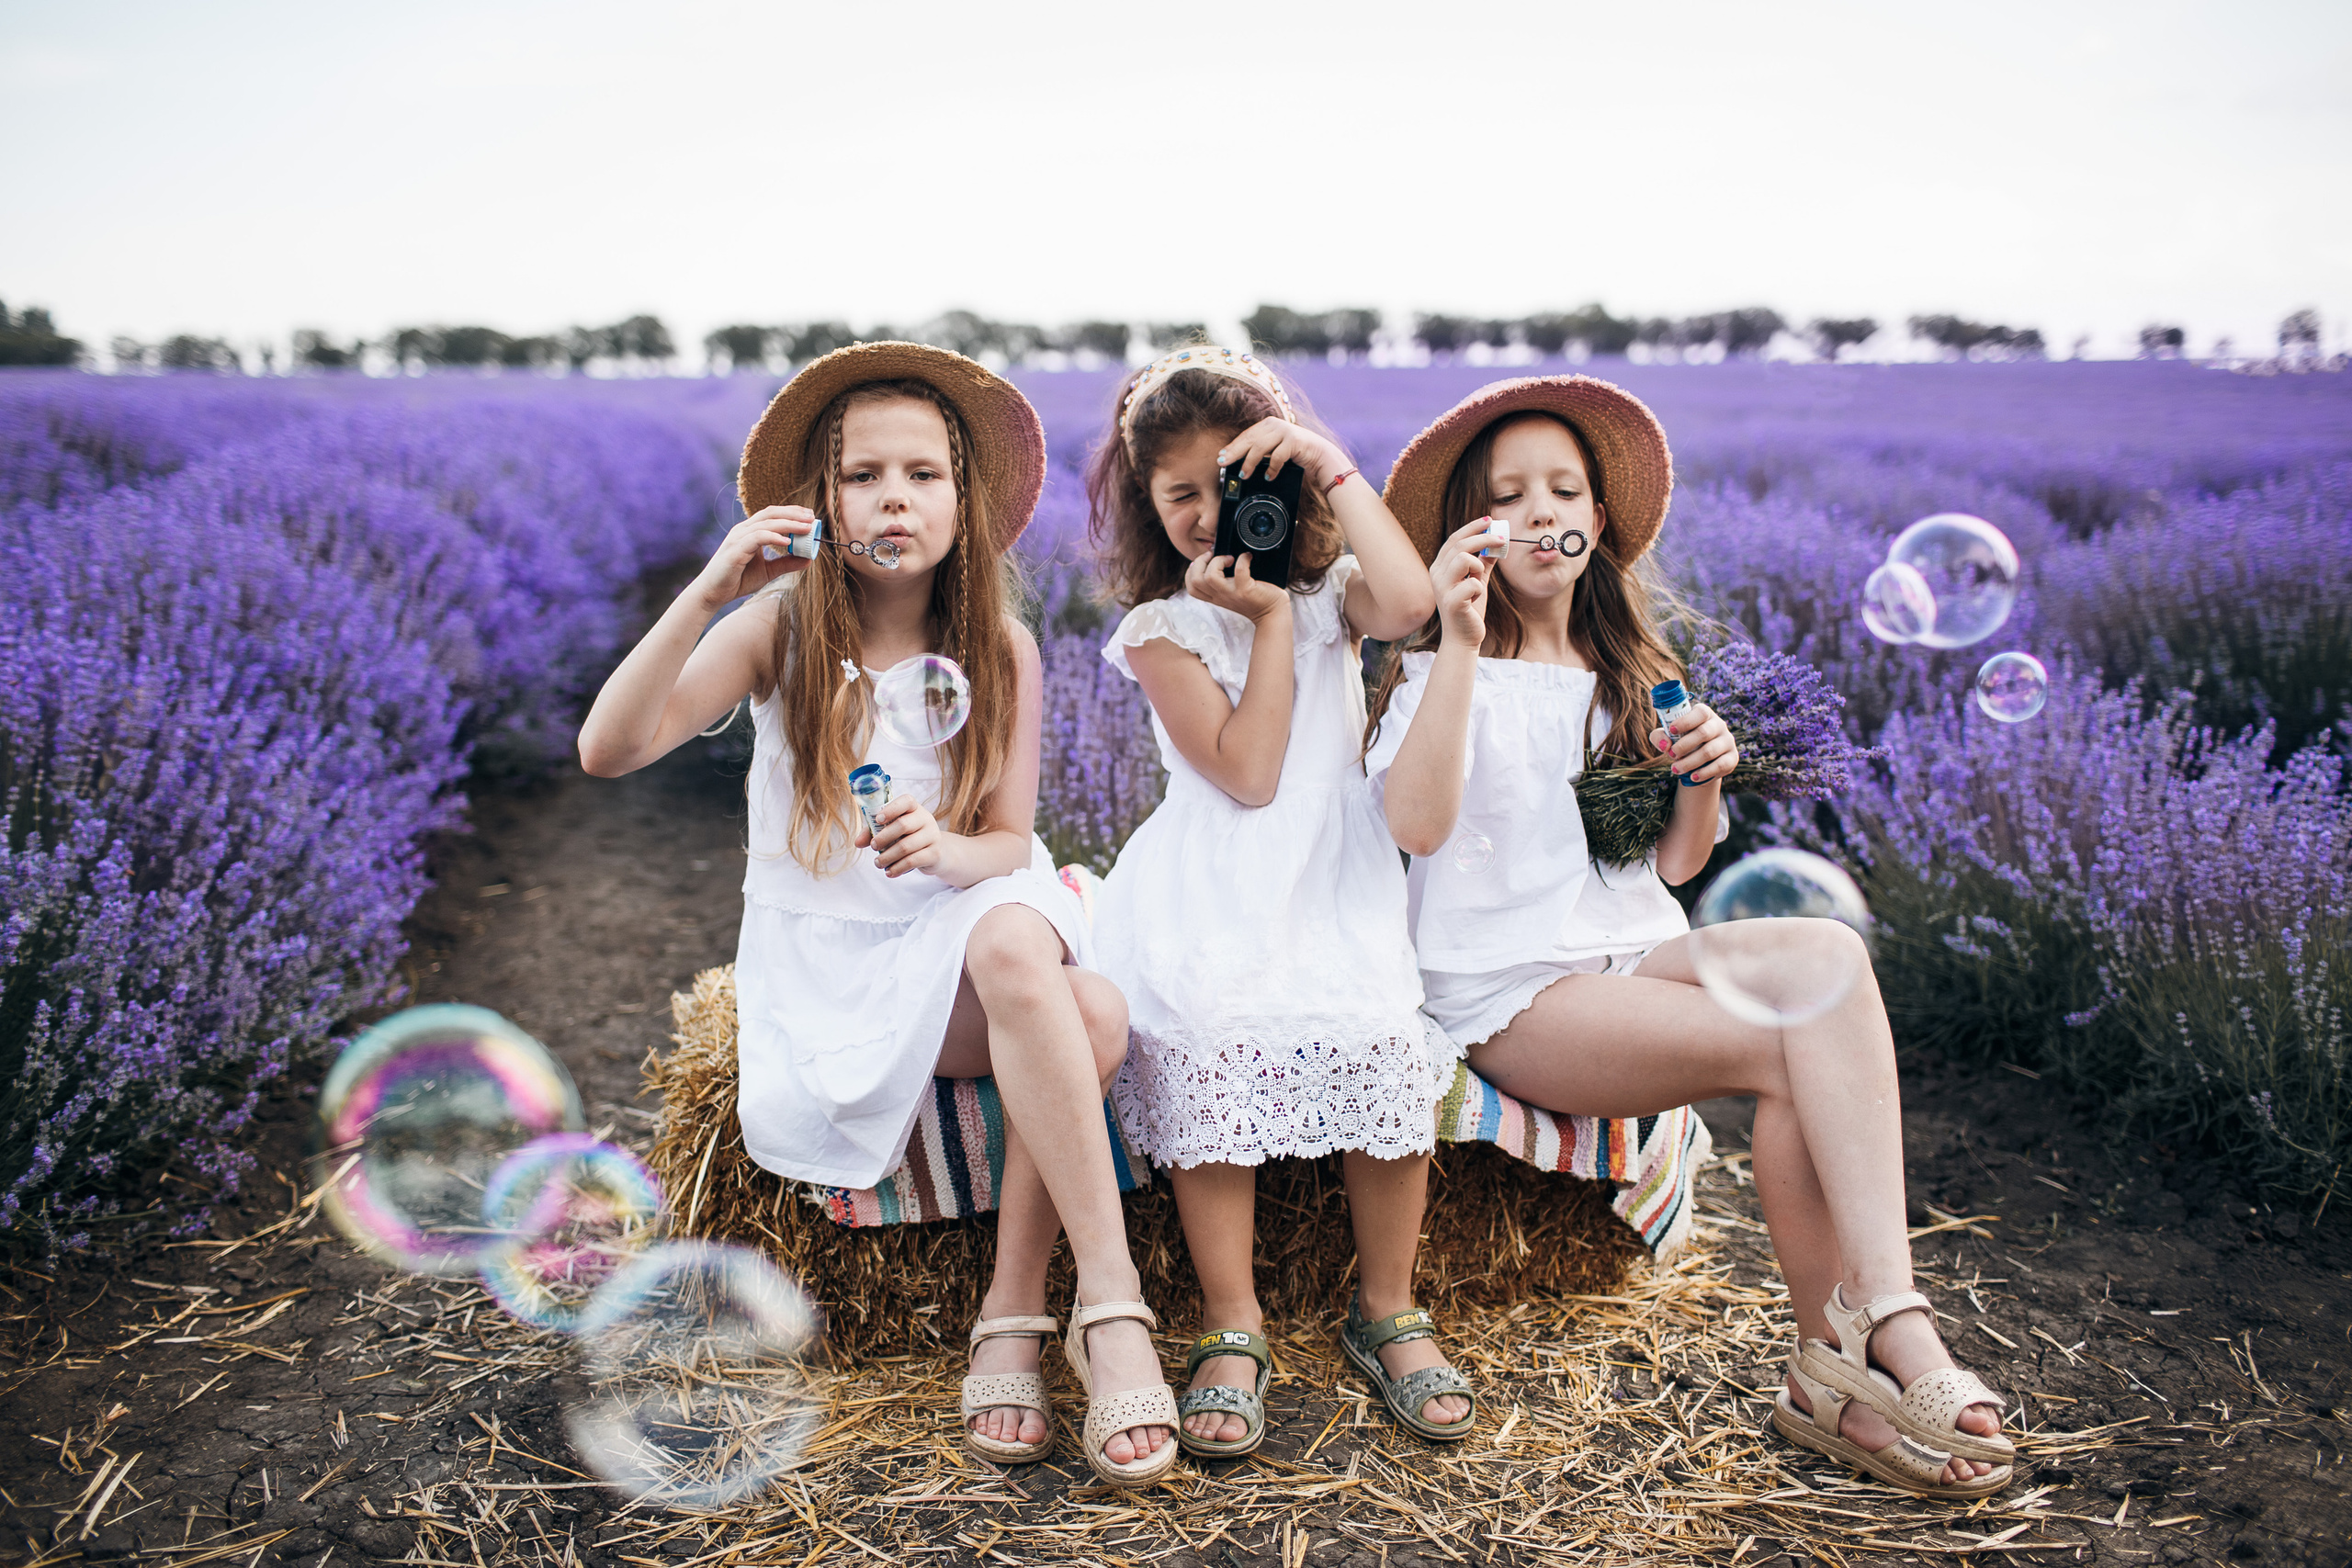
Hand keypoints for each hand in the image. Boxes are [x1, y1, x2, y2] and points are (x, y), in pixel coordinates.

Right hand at [693, 506, 816, 609]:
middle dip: (793, 513)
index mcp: (750, 531)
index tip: (810, 516)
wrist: (714, 593)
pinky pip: (757, 537)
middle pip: (770, 513)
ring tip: (806, 528)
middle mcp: (743, 530)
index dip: (791, 512)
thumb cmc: (738, 580)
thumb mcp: (768, 571)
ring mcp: (738, 538)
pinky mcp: (735, 549)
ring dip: (788, 524)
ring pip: (766, 523)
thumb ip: (786, 563)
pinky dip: (773, 537)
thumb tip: (809, 559)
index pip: (772, 514)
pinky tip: (787, 542)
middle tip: (812, 517)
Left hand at [860, 793, 942, 877]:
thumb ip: (874, 832)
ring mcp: (932, 836)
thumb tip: (857, 842)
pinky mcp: (935, 854)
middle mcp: (926, 819)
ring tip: (877, 863)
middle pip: (903, 825)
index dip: (891, 809)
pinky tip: (889, 872)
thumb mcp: (893, 830)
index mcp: (914, 808)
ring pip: (906, 846)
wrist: (936, 852)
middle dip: (884, 837)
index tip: (878, 820)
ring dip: (887, 857)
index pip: (906, 801)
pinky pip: (913, 861)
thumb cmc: (909, 836)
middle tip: (873, 846)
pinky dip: (897, 868)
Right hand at [1186, 545, 1291, 624]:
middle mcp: (1220, 597)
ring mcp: (1232, 594)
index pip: (1192, 588)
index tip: (1204, 561)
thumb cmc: (1255, 599)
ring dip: (1218, 561)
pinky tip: (1248, 557)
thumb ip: (1223, 580)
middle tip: (1214, 556)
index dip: (1191, 572)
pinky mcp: (1246, 591)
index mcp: (1215, 597)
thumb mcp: (1233, 592)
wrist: (1272, 614)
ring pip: (1210, 577)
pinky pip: (1240, 571)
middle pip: (1196, 580)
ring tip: (1230, 559)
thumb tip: (1218, 556)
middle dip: (1201, 561)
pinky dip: (1243, 559)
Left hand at [1217, 416, 1345, 488]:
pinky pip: (1277, 456)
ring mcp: (1285, 431)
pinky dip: (1272, 468)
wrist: (1320, 455)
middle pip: (1249, 440)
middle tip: (1223, 464)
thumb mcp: (1274, 449)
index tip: (1220, 457)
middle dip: (1234, 453)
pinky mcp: (1294, 441)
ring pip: (1260, 447)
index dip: (1232, 446)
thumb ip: (1260, 451)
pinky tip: (1268, 476)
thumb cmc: (1295, 453)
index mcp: (1268, 424)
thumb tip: (1238, 462)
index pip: (1245, 435)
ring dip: (1250, 463)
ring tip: (1243, 475)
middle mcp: (1275, 425)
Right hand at [1431, 517, 1496, 647]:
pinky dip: (1479, 589)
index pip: (1454, 539)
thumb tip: (1496, 543)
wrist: (1463, 638)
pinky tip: (1475, 598)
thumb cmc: (1469, 609)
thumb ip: (1483, 562)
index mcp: (1440, 567)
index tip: (1489, 520)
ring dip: (1478, 566)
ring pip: (1464, 559)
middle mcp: (1437, 575)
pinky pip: (1473, 583)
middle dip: (1484, 538)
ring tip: (1479, 580)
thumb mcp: (1477, 581)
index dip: (1472, 527)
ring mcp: (1442, 588)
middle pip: (1460, 544)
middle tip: (1502, 539)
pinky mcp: (1452, 602)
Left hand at [1650, 701, 1736, 784]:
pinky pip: (1719, 765)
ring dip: (1689, 762)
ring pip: (1709, 751)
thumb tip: (1666, 745)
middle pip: (1704, 733)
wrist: (1699, 763)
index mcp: (1705, 714)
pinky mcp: (1732, 758)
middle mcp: (1719, 725)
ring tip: (1675, 769)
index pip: (1700, 712)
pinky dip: (1704, 772)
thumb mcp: (1668, 738)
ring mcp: (1727, 741)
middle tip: (1671, 755)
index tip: (1671, 730)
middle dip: (1684, 746)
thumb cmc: (1682, 744)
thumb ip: (1660, 737)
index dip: (1686, 721)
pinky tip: (1692, 777)